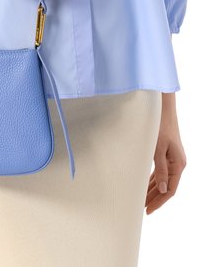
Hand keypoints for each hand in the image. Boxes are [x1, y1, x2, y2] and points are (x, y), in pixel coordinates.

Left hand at [145, 92, 186, 214]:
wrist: (163, 111)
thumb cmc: (161, 127)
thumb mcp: (158, 149)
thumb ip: (161, 169)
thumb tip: (163, 188)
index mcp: (178, 165)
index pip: (170, 190)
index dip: (159, 201)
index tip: (148, 210)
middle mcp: (177, 164)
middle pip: (166, 187)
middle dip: (155, 198)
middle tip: (142, 208)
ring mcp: (172, 159)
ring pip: (162, 180)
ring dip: (153, 190)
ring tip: (141, 200)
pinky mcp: (166, 154)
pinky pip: (160, 171)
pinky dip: (153, 179)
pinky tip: (144, 185)